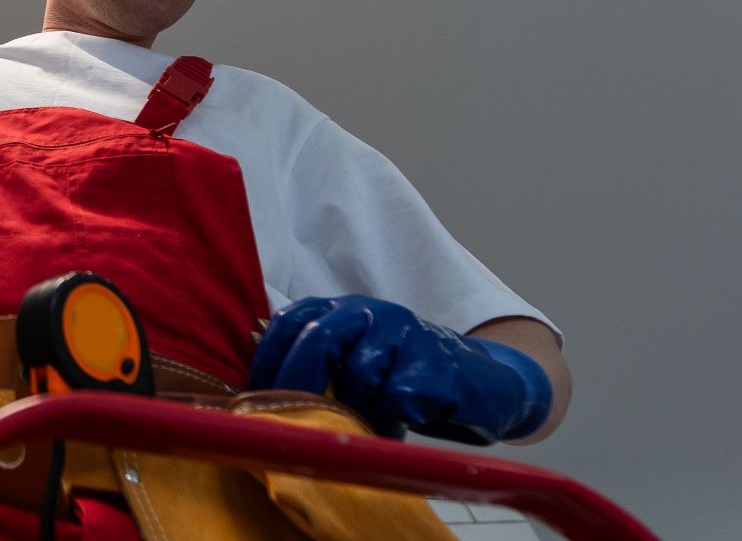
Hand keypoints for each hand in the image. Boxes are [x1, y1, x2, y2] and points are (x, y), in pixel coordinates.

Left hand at [247, 296, 551, 444]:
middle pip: (318, 339)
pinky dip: (387, 425)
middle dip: (298, 386)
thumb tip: (255, 395)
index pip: (289, 322)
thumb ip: (316, 365)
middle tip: (295, 422)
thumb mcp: (357, 360)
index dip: (267, 363)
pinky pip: (396, 399)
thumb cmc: (409, 377)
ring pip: (358, 374)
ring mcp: (406, 334)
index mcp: (343, 308)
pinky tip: (393, 432)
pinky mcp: (436, 366)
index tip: (253, 401)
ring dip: (353, 413)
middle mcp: (372, 312)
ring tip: (361, 429)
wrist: (488, 381)